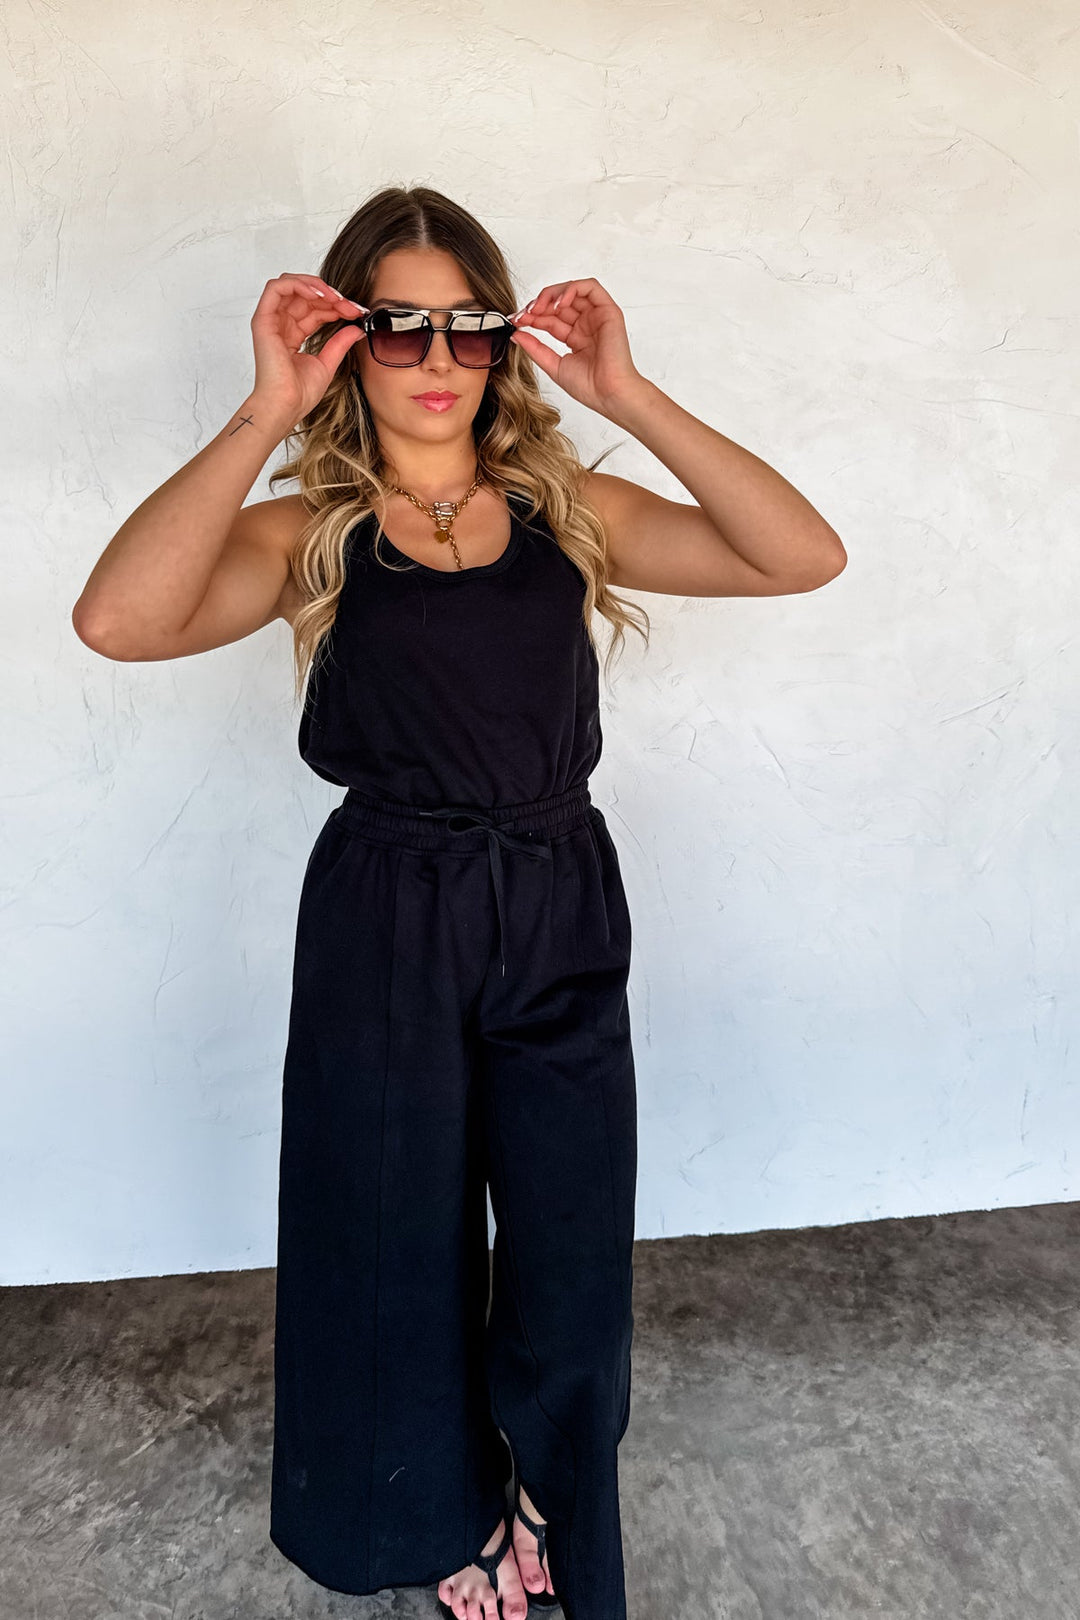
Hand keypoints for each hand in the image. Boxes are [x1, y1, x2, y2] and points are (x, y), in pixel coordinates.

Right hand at [249, 273, 368, 421]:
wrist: (286, 405)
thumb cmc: (300, 393)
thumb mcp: (328, 363)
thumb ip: (340, 343)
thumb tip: (357, 328)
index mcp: (293, 334)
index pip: (315, 309)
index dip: (337, 306)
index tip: (357, 312)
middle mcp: (281, 325)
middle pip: (306, 295)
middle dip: (331, 296)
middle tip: (351, 306)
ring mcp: (271, 321)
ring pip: (290, 285)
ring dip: (316, 286)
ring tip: (335, 298)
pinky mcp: (263, 320)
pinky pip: (277, 288)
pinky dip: (298, 285)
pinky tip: (319, 295)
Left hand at [508, 278, 646, 416]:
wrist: (609, 394)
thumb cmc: (589, 387)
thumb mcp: (553, 365)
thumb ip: (535, 348)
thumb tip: (516, 334)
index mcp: (575, 337)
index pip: (550, 318)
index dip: (532, 316)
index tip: (516, 321)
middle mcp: (586, 324)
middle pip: (559, 302)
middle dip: (538, 304)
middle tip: (524, 314)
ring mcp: (597, 316)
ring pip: (572, 290)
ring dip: (552, 294)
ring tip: (539, 308)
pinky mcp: (608, 311)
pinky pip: (590, 288)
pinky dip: (571, 289)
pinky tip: (558, 304)